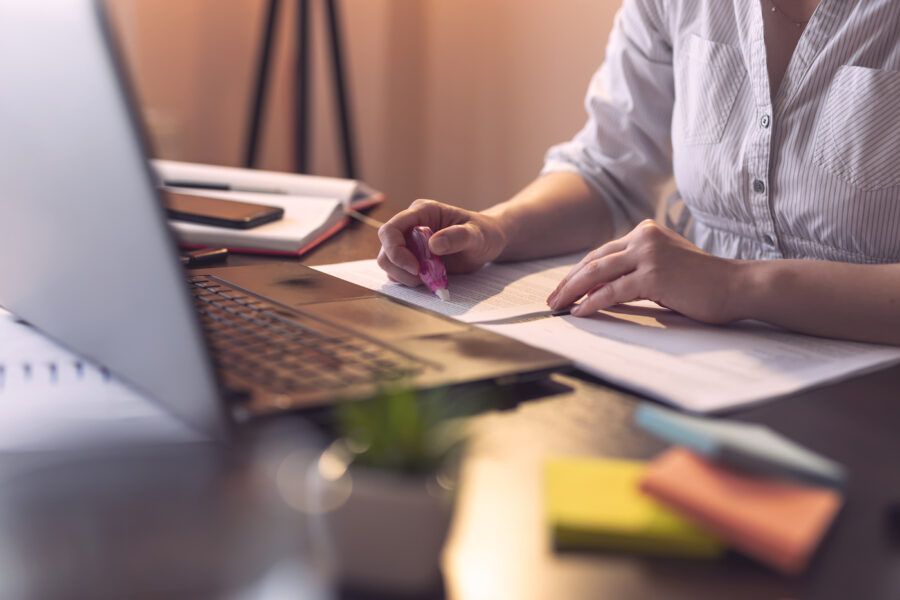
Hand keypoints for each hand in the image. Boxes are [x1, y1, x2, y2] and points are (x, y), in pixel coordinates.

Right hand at [377, 199, 507, 285]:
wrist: (488, 242)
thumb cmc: (484, 233)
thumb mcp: (477, 234)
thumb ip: (458, 236)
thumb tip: (433, 245)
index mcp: (422, 211)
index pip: (391, 229)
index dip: (396, 250)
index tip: (415, 268)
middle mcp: (411, 225)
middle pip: (386, 248)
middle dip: (398, 267)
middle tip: (420, 278)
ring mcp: (409, 242)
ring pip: (388, 261)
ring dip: (402, 276)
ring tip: (425, 280)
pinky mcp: (412, 257)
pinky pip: (398, 271)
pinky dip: (408, 280)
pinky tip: (427, 280)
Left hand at [546, 220, 741, 323]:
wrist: (736, 285)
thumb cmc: (703, 281)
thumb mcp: (665, 266)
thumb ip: (636, 269)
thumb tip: (600, 288)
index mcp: (645, 232)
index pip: (602, 252)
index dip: (580, 271)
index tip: (564, 287)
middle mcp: (644, 237)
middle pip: (594, 260)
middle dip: (569, 282)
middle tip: (552, 299)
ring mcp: (648, 255)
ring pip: (598, 273)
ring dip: (573, 292)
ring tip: (558, 306)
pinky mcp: (653, 276)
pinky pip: (613, 291)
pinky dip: (593, 302)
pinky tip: (580, 312)